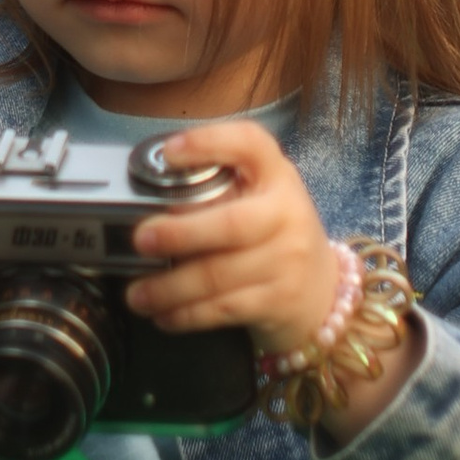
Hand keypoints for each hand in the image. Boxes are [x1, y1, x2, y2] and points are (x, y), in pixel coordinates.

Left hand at [127, 124, 420, 438]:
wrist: (323, 292)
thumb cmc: (274, 238)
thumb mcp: (259, 202)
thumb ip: (218, 193)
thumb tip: (146, 204)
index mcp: (277, 176)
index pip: (250, 144)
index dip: (209, 142)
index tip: (168, 151)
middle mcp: (288, 213)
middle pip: (230, 223)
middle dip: (180, 233)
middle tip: (141, 239)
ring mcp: (288, 260)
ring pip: (218, 274)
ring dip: (169, 287)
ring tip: (136, 295)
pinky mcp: (280, 301)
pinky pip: (223, 308)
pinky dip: (187, 315)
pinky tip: (163, 317)